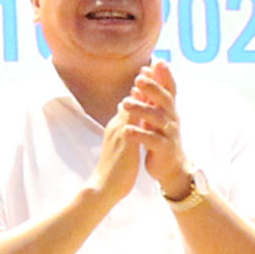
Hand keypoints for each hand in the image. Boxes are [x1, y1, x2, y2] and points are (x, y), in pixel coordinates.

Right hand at [86, 83, 143, 203]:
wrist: (103, 188)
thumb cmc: (113, 171)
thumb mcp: (119, 147)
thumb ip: (124, 134)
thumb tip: (128, 125)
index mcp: (117, 127)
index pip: (129, 103)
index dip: (139, 89)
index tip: (148, 75)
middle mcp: (117, 125)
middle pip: (130, 99)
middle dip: (142, 84)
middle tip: (151, 65)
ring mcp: (120, 131)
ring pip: (132, 105)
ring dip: (142, 90)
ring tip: (151, 75)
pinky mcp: (125, 140)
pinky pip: (134, 120)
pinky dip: (142, 107)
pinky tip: (151, 99)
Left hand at [112, 63, 191, 197]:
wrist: (171, 168)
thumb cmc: (160, 137)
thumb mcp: (157, 114)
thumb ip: (152, 95)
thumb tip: (145, 71)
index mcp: (169, 110)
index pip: (170, 89)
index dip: (165, 76)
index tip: (157, 62)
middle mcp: (172, 119)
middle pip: (165, 100)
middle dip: (153, 88)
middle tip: (139, 78)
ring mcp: (169, 134)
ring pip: (157, 119)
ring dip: (141, 109)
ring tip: (125, 103)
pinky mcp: (164, 150)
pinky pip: (152, 141)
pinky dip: (139, 135)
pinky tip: (127, 130)